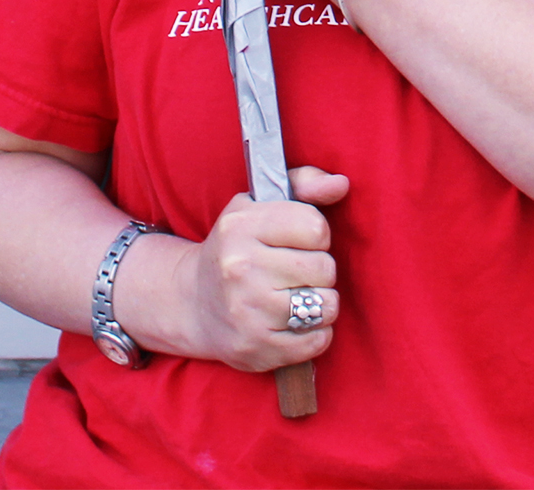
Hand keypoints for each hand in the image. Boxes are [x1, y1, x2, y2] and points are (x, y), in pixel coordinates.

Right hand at [154, 168, 348, 370]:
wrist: (192, 303)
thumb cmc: (238, 248)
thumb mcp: (258, 205)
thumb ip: (303, 183)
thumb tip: (341, 183)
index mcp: (241, 227)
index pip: (316, 228)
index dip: (316, 235)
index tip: (298, 242)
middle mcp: (240, 269)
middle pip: (325, 268)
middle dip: (319, 270)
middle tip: (295, 272)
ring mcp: (247, 313)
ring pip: (325, 306)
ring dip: (320, 303)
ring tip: (297, 297)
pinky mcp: (256, 349)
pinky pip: (317, 341)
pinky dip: (316, 334)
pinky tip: (294, 323)